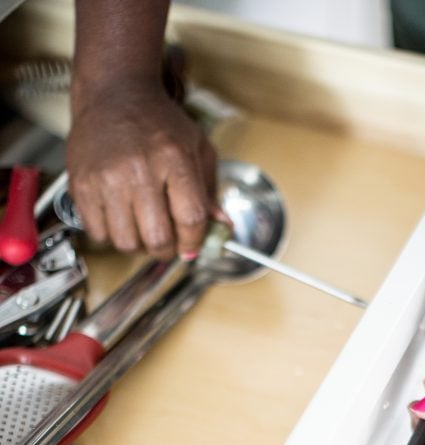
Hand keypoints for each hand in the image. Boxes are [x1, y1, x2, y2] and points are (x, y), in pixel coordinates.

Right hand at [67, 77, 215, 259]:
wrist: (113, 93)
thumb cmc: (158, 123)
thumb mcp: (197, 148)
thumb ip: (210, 190)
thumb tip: (221, 227)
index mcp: (173, 158)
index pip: (191, 220)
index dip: (194, 241)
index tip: (192, 244)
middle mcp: (139, 169)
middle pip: (158, 239)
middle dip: (168, 249)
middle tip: (167, 240)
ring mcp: (106, 179)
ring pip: (127, 243)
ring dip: (138, 245)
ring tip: (142, 226)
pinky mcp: (81, 185)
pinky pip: (99, 234)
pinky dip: (111, 235)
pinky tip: (119, 216)